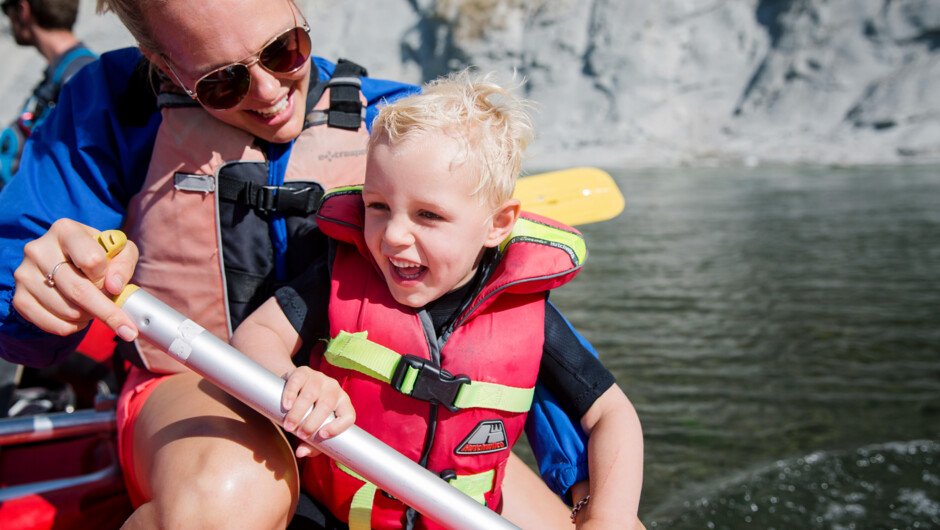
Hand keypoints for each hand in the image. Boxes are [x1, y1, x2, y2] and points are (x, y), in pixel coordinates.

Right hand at [12, 219, 139, 340]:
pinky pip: (52, 324)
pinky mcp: (20, 298)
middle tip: (125, 326)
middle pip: (79, 290)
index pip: (92, 260)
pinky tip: (79, 317)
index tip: (114, 287)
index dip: (107, 279)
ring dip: (89, 317)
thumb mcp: (118, 251)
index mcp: (65, 230)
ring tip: (94, 309)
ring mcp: (25, 274)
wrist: (66, 264)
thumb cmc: (97, 254)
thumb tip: (114, 287)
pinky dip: (73, 327)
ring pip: (67, 310)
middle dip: (106, 311)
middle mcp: (39, 249)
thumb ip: (124, 263)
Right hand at [280, 366, 354, 457]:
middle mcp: (334, 388)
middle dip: (312, 422)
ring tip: (288, 426)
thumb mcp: (313, 430)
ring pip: (311, 394)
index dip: (338, 427)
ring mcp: (319, 378)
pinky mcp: (303, 371)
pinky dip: (291, 394)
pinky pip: (298, 381)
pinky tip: (286, 406)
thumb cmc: (308, 415)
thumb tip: (300, 453)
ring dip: (299, 412)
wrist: (294, 388)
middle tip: (299, 434)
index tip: (322, 435)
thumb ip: (311, 445)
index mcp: (343, 403)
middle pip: (327, 404)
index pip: (348, 415)